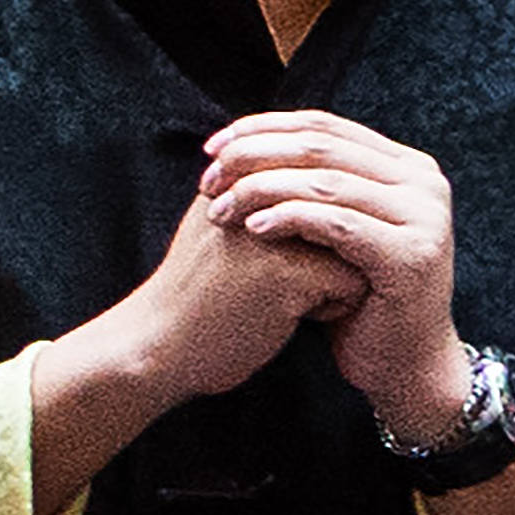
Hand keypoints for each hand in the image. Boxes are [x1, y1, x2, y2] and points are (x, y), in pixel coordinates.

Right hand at [95, 150, 363, 410]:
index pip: (324, 180)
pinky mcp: (287, 271)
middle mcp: (259, 191)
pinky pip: (354, 282)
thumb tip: (331, 167)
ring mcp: (273, 230)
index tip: (269, 259)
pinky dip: (331, 308)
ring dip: (332, 276)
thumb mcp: (221, 222)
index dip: (315, 228)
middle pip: (347, 212)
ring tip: (279, 295)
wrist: (157, 346)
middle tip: (274, 281)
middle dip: (330, 250)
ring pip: (357, 245)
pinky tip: (283, 318)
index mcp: (242, 170)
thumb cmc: (201, 288)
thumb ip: (261, 192)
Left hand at [197, 113, 474, 414]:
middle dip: (255, 157)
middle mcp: (424, 183)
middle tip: (209, 178)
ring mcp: (425, 217)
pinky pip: (339, 225)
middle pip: (323, 147)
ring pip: (327, 182)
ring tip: (222, 209)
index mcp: (406, 167)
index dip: (262, 129)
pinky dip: (292, 220)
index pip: (325, 125)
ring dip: (263, 190)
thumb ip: (314, 187)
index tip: (211, 148)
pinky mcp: (412, 255)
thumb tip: (241, 144)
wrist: (405, 366)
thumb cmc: (359, 299)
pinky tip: (255, 228)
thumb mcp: (337, 230)